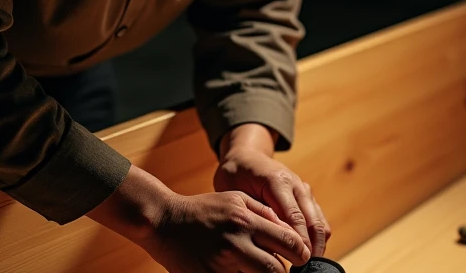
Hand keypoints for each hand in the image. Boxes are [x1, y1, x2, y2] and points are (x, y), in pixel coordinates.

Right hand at [87, 165, 309, 272]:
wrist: (164, 220)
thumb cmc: (203, 209)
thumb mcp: (236, 200)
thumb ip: (264, 212)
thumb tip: (289, 230)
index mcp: (245, 218)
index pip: (287, 241)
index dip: (301, 254)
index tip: (302, 259)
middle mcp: (236, 240)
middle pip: (276, 268)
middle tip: (288, 272)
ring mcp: (221, 261)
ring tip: (265, 272)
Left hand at [215, 125, 331, 257]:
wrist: (248, 156)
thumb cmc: (235, 174)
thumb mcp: (233, 189)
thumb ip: (250, 211)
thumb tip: (262, 238)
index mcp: (277, 181)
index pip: (294, 217)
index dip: (297, 242)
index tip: (296, 262)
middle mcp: (296, 185)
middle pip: (313, 222)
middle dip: (311, 248)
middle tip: (302, 269)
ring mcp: (304, 191)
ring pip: (320, 223)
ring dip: (316, 246)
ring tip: (304, 266)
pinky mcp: (308, 198)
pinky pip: (319, 221)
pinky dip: (315, 239)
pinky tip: (303, 255)